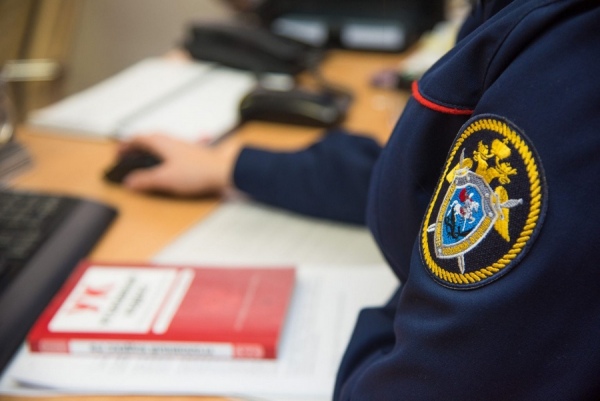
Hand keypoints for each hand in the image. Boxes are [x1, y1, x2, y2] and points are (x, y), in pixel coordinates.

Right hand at [117, 134, 242, 196]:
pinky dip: (165, 155)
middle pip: (150, 139)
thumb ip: (145, 180)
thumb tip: (130, 182)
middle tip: (129, 155)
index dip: (125, 145)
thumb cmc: (198, 171)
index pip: (138, 138)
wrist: (224, 172)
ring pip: (163, 143)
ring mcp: (185, 147)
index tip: (118, 153)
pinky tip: (170, 162)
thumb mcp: (165, 179)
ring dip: (151, 149)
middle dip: (137, 146)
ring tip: (145, 159)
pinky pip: (174, 151)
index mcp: (163, 143)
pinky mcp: (194, 155)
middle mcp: (173, 141)